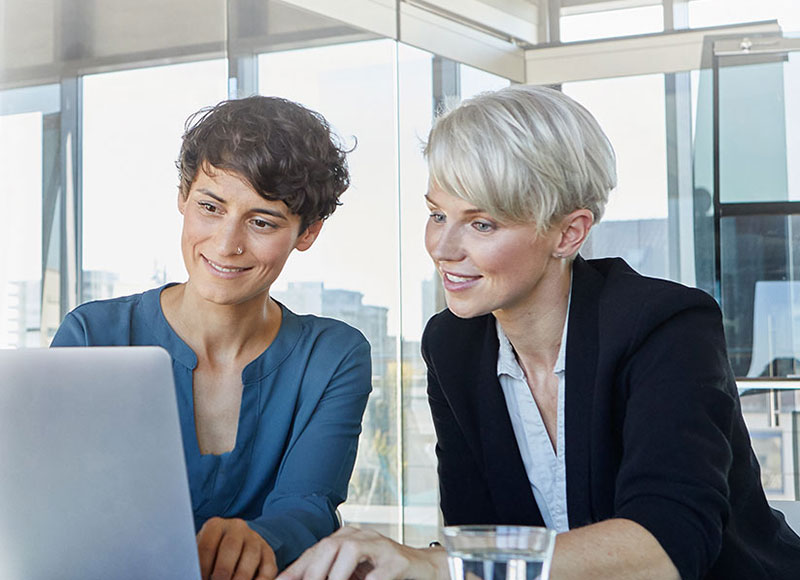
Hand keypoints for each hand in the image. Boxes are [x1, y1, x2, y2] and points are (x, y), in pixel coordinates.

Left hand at [197, 517, 277, 579]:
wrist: (237, 544)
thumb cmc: (213, 554)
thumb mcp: (204, 552)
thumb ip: (200, 562)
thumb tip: (194, 575)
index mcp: (215, 526)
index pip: (207, 546)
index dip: (203, 568)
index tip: (200, 579)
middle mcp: (237, 527)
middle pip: (230, 548)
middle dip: (222, 572)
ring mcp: (255, 539)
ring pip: (251, 556)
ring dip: (241, 578)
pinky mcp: (268, 553)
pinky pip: (267, 569)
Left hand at [277, 526, 446, 579]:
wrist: (424, 568)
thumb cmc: (383, 572)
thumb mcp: (354, 573)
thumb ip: (331, 574)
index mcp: (348, 538)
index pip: (317, 550)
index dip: (297, 568)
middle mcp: (363, 537)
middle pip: (331, 545)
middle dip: (314, 570)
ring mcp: (382, 546)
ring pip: (353, 550)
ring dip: (337, 574)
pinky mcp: (398, 561)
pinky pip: (380, 571)